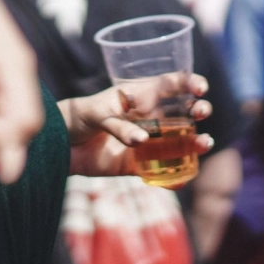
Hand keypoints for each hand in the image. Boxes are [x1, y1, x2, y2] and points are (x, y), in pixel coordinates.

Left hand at [61, 74, 214, 178]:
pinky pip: (159, 174)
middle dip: (198, 109)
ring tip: (204, 144)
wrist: (58, 145)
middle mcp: (147, 118)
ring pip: (177, 143)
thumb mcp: (95, 114)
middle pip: (181, 113)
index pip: (168, 85)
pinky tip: (183, 180)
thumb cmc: (77, 117)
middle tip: (203, 111)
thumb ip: (118, 125)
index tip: (200, 87)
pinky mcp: (136, 166)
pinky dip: (172, 179)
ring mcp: (145, 143)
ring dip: (194, 143)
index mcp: (138, 97)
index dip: (187, 82)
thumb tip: (142, 140)